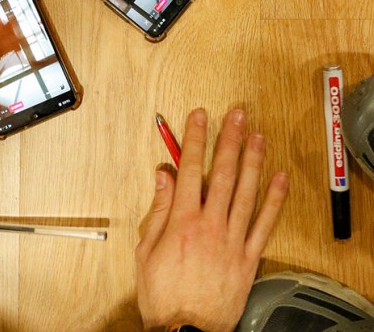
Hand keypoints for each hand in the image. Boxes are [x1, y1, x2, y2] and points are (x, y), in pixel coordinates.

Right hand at [135, 109, 288, 331]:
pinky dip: (274, 200)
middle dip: (229, 140)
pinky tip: (279, 179)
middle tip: (237, 116)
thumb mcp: (146, 250)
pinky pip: (264, 224)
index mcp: (182, 221)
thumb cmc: (163, 294)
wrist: (185, 331)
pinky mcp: (248, 258)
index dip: (194, 139)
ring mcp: (232, 241)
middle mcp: (210, 226)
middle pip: (222, 174)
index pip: (189, 169)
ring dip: (252, 161)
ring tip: (258, 136)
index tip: (199, 117)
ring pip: (246, 193)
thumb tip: (163, 175)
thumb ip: (158, 209)